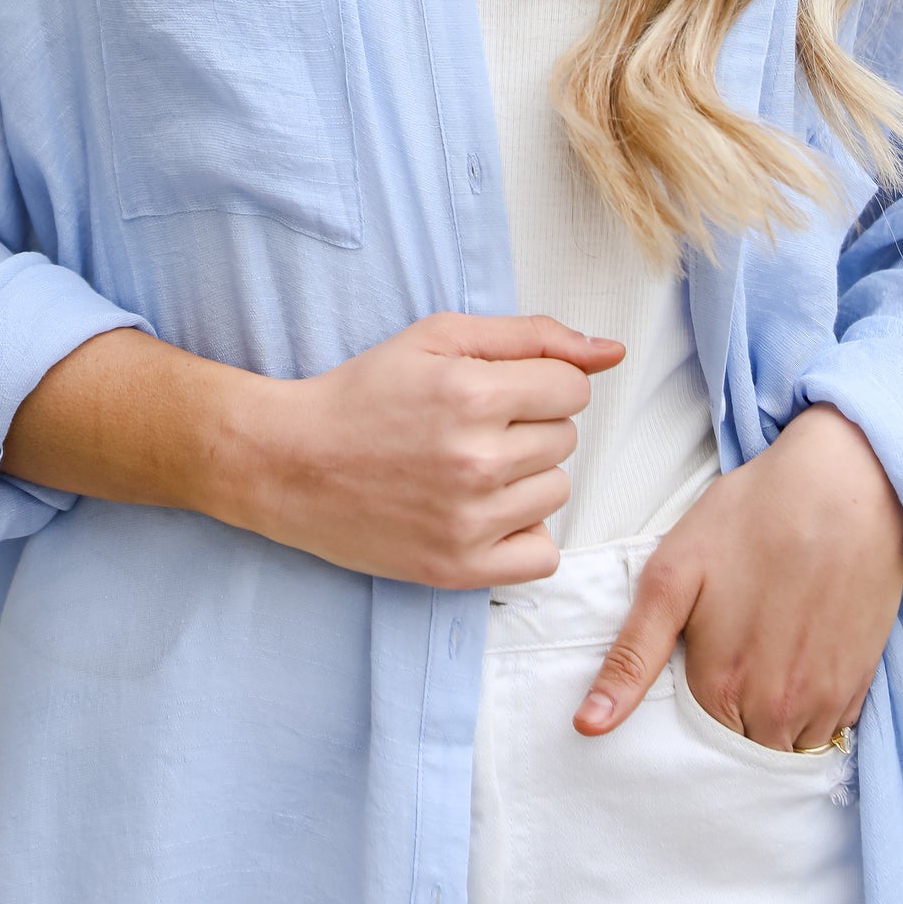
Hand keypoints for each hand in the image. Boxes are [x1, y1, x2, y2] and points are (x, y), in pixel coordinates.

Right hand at [240, 313, 624, 587]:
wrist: (290, 462)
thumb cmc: (364, 392)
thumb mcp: (438, 337)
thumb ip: (531, 336)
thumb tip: (612, 351)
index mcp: (473, 393)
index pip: (572, 387)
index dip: (538, 382)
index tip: (496, 389)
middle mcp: (477, 460)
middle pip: (566, 438)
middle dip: (529, 425)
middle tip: (471, 427)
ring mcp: (470, 520)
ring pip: (558, 491)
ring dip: (526, 477)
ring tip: (469, 467)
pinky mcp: (459, 567)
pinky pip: (543, 555)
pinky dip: (521, 533)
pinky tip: (482, 512)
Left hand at [574, 403, 902, 748]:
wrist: (843, 485)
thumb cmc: (750, 519)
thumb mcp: (672, 576)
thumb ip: (632, 656)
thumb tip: (588, 724)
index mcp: (722, 688)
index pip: (693, 740)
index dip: (686, 704)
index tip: (694, 662)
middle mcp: (778, 711)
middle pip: (740, 746)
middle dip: (728, 717)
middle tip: (730, 648)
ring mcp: (825, 702)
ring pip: (787, 745)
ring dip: (771, 718)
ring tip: (763, 650)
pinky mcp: (859, 684)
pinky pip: (828, 728)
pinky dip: (810, 706)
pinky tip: (799, 651)